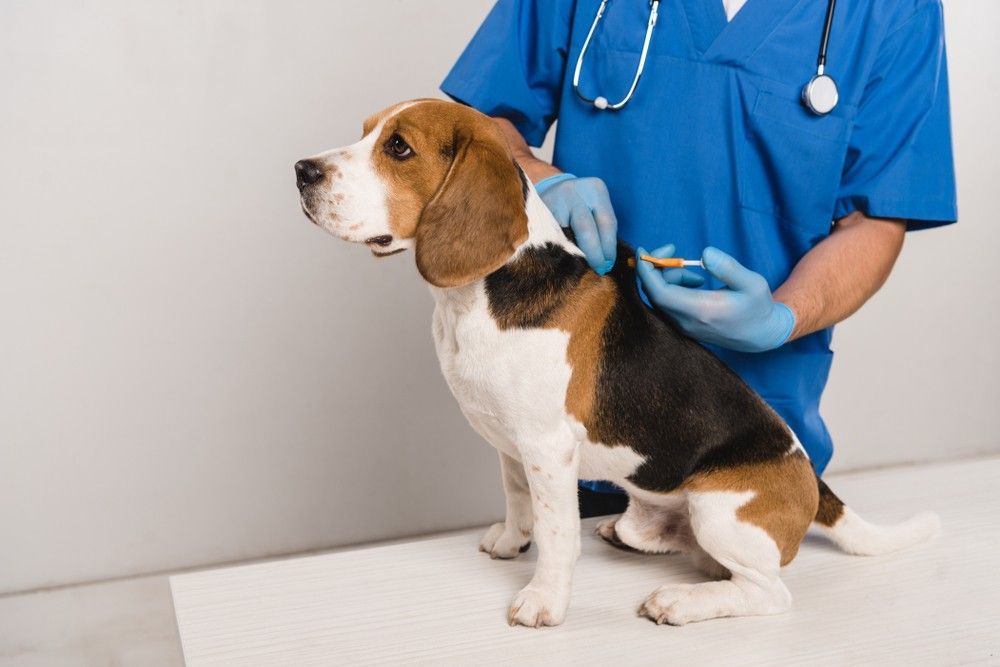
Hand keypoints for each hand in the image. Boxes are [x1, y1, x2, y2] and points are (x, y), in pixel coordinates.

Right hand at [535, 173, 617, 274]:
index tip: (607, 265)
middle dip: (593, 255)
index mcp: (595, 189)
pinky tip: (560, 260)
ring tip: (578, 270)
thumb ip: (601, 230)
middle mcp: (573, 191)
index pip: (607, 222)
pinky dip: (556, 251)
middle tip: (596, 271)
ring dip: (573, 256)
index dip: (609, 248)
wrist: (552, 191)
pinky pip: (548, 237)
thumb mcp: (595, 209)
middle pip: (586, 229)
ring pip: (565, 235)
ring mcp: (552, 200)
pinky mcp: (536, 212)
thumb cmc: (581, 207)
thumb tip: (605, 263)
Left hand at [635, 245, 795, 352]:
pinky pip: (667, 305)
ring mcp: (684, 327)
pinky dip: (673, 287)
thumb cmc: (758, 307)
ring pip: (660, 298)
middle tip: (671, 250)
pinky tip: (695, 283)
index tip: (644, 250)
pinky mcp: (684, 327)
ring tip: (696, 273)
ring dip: (669, 277)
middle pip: (654, 293)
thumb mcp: (753, 283)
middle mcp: (687, 322)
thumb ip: (728, 267)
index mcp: (702, 310)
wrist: (761, 335)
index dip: (647, 271)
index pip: (660, 293)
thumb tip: (705, 253)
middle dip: (656, 268)